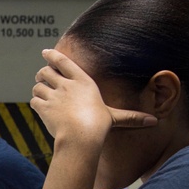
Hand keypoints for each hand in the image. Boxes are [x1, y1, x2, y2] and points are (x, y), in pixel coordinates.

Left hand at [31, 48, 156, 141]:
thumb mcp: (114, 118)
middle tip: (42, 78)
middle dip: (42, 74)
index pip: (64, 61)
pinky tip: (40, 107)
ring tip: (41, 93)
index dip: (53, 55)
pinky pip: (34, 100)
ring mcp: (53, 95)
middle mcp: (66, 85)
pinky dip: (35, 103)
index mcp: (83, 81)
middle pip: (46, 71)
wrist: (81, 136)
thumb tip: (154, 122)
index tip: (45, 52)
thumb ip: (130, 117)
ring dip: (38, 89)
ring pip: (37, 85)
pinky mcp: (43, 107)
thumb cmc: (99, 126)